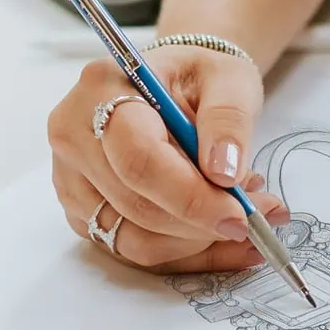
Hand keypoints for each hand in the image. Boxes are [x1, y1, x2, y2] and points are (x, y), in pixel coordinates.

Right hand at [47, 46, 289, 272]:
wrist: (173, 86)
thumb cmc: (197, 77)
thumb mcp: (228, 78)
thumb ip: (229, 119)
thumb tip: (224, 173)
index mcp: (102, 88)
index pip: (139, 159)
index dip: (190, 197)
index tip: (240, 216)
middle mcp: (73, 135)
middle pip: (135, 206)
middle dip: (203, 223)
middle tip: (258, 218)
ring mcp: (72, 179)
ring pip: (133, 240)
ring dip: (197, 243)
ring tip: (244, 218)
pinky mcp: (83, 212)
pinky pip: (132, 251)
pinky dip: (184, 253)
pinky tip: (219, 236)